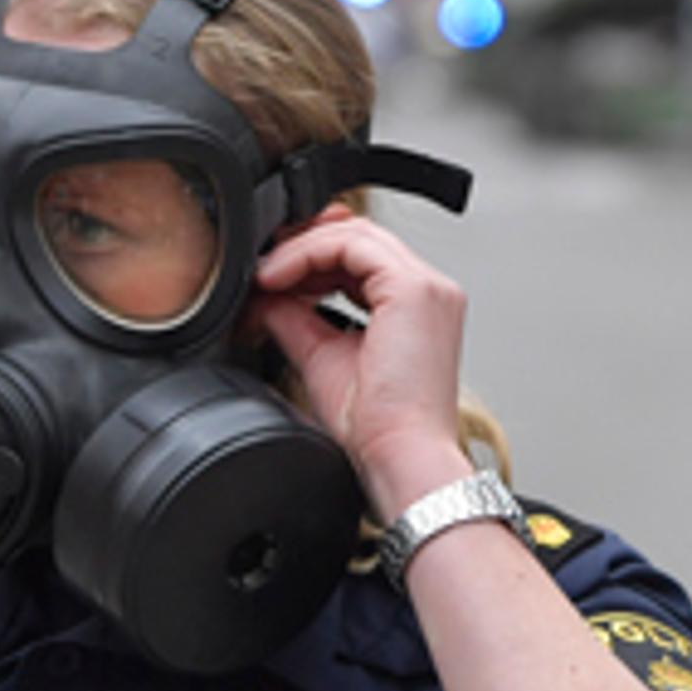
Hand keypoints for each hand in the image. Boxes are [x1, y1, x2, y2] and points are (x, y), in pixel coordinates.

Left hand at [250, 214, 475, 512]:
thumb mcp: (322, 357)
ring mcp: (427, 287)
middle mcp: (430, 291)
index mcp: (416, 308)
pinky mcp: (414, 289)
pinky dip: (308, 254)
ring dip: (302, 248)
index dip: (312, 255)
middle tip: (261, 267)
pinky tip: (278, 277)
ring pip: (355, 233)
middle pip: (358, 236)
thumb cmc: (377, 428)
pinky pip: (353, 246)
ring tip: (265, 275)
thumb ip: (296, 318)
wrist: (398, 456)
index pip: (361, 256)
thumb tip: (266, 295)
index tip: (272, 272)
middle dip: (304, 245)